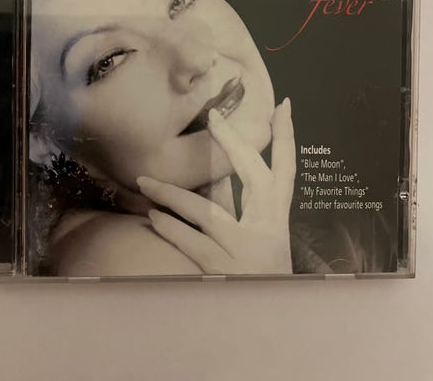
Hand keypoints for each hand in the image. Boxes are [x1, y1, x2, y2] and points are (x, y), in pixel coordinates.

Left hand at [136, 98, 295, 274]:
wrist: (273, 326)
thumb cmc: (262, 275)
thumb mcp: (260, 239)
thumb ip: (239, 208)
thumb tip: (212, 177)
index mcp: (278, 220)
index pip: (287, 170)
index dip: (286, 137)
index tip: (283, 106)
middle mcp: (267, 229)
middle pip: (254, 177)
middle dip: (235, 144)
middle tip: (214, 117)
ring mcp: (246, 249)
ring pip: (208, 211)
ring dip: (173, 194)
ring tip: (144, 180)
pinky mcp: (224, 269)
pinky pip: (192, 242)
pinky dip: (170, 228)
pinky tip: (152, 216)